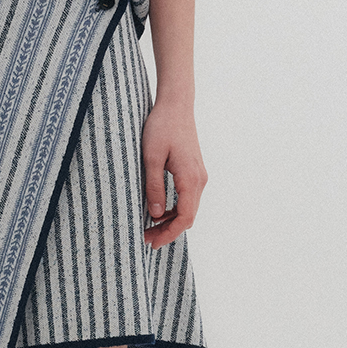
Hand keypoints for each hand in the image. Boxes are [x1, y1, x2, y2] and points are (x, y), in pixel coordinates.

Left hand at [141, 95, 205, 249]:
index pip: (184, 218)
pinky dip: (175, 209)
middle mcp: (199, 180)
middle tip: (146, 238)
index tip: (151, 242)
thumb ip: (154, 186)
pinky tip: (158, 210)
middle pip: (188, 217)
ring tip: (150, 226)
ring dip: (171, 221)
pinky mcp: (194, 171)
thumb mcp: (151, 157)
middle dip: (168, 231)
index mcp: (190, 179)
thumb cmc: (162, 127)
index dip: (168, 234)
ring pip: (188, 208)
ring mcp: (199, 175)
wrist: (176, 105)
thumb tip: (155, 214)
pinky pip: (188, 197)